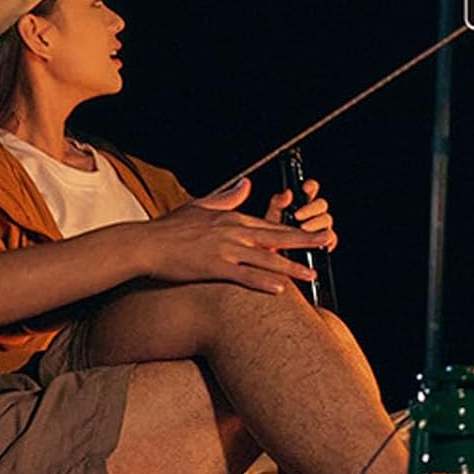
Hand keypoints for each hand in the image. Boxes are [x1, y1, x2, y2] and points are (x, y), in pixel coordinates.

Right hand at [140, 179, 327, 292]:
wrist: (146, 244)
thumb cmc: (170, 229)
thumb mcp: (201, 206)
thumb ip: (227, 197)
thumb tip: (246, 184)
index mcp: (232, 219)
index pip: (270, 224)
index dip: (293, 229)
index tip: (312, 233)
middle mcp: (233, 232)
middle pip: (276, 236)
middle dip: (304, 240)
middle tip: (327, 241)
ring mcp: (225, 250)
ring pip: (266, 258)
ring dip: (291, 266)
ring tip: (311, 273)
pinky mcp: (215, 267)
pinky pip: (245, 276)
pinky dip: (263, 282)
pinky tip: (280, 289)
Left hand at [265, 177, 339, 250]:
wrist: (274, 262)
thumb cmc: (271, 240)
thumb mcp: (270, 220)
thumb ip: (277, 205)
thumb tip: (286, 193)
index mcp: (302, 204)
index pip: (310, 190)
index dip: (310, 186)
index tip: (305, 188)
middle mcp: (314, 215)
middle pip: (321, 204)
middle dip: (311, 208)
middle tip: (298, 215)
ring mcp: (321, 228)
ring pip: (327, 219)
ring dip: (316, 223)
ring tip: (303, 228)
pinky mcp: (325, 243)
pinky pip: (332, 238)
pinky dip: (326, 239)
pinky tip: (316, 242)